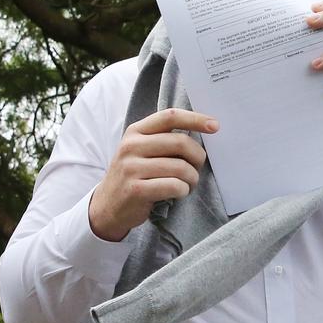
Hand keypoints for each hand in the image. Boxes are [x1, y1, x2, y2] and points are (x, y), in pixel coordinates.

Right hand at [89, 108, 219, 241]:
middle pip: (180, 142)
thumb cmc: (134, 176)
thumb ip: (163, 140)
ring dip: (192, 178)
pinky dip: (183, 190)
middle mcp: (131, 146)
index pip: (170, 117)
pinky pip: (173, 186)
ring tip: (188, 184)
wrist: (107, 206)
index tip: (215, 125)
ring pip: (180, 167)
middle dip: (198, 157)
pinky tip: (178, 193)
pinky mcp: (136, 189)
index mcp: (136, 131)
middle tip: (198, 168)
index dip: (195, 119)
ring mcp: (131, 168)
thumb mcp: (141, 151)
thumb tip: (201, 132)